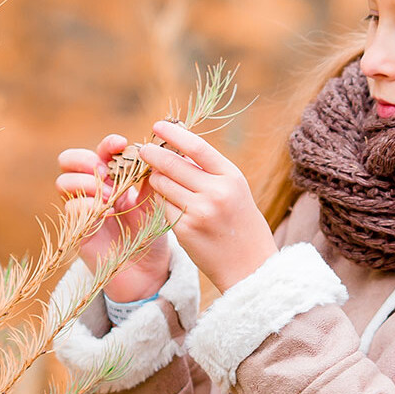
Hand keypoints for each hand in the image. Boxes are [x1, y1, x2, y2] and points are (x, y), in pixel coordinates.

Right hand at [56, 135, 169, 300]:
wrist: (146, 270)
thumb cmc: (150, 233)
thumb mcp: (153, 201)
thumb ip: (151, 177)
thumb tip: (159, 149)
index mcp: (110, 177)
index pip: (99, 151)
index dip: (107, 143)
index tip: (121, 143)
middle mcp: (91, 189)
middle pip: (68, 160)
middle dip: (85, 159)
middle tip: (106, 171)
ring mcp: (81, 208)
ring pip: (64, 181)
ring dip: (87, 183)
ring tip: (111, 197)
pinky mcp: (77, 229)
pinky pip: (70, 208)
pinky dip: (87, 205)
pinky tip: (106, 212)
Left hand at [138, 121, 278, 290]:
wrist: (251, 267)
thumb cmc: (241, 224)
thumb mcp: (235, 191)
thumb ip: (211, 171)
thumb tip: (177, 148)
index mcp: (231, 177)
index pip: (197, 147)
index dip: (174, 134)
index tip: (157, 126)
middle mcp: (216, 192)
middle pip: (173, 164)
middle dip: (153, 155)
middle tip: (143, 150)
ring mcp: (199, 211)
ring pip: (162, 184)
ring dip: (156, 180)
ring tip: (160, 180)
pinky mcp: (185, 229)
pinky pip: (163, 207)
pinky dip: (163, 203)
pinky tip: (173, 208)